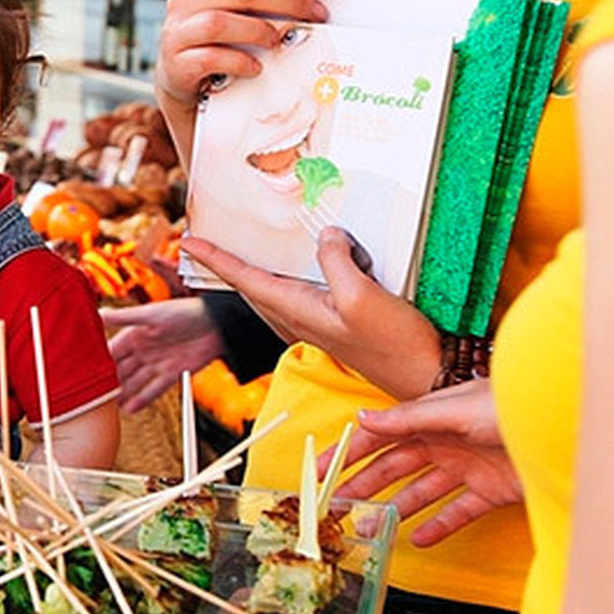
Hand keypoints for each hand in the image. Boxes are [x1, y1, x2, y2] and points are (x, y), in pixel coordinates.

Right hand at [100, 298, 225, 412]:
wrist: (217, 323)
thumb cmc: (185, 312)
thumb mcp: (151, 314)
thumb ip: (124, 317)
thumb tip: (98, 314)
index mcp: (135, 335)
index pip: (111, 352)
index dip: (98, 363)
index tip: (84, 375)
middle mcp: (144, 350)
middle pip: (121, 370)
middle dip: (108, 383)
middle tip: (92, 398)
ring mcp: (157, 363)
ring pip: (135, 382)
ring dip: (123, 394)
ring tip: (108, 408)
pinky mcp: (172, 373)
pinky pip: (154, 389)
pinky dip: (142, 399)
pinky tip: (130, 408)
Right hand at [157, 0, 331, 105]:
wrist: (182, 76)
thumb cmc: (217, 38)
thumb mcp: (236, 7)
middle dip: (289, 1)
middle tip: (315, 15)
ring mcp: (178, 30)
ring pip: (221, 22)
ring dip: (261, 32)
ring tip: (278, 41)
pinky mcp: (178, 63)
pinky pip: (211, 59)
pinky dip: (240, 62)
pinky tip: (255, 67)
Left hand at [181, 229, 441, 399]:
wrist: (424, 378)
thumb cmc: (393, 344)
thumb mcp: (362, 297)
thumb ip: (337, 262)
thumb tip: (326, 236)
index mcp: (296, 310)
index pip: (244, 279)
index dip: (216, 258)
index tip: (189, 241)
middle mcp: (298, 318)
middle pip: (249, 286)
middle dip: (223, 265)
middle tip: (202, 245)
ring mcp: (315, 323)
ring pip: (270, 292)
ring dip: (250, 272)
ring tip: (235, 253)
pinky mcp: (334, 324)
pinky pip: (297, 294)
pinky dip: (284, 277)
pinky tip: (294, 269)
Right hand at [329, 380, 522, 546]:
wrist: (556, 427)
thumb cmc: (508, 407)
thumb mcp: (450, 409)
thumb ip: (405, 418)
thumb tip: (364, 419)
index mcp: (429, 417)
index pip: (378, 437)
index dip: (347, 454)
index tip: (320, 471)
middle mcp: (442, 442)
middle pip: (393, 469)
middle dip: (362, 488)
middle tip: (336, 508)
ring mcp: (465, 468)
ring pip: (419, 492)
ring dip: (393, 510)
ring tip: (370, 530)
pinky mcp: (488, 492)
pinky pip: (456, 512)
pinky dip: (438, 526)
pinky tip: (420, 538)